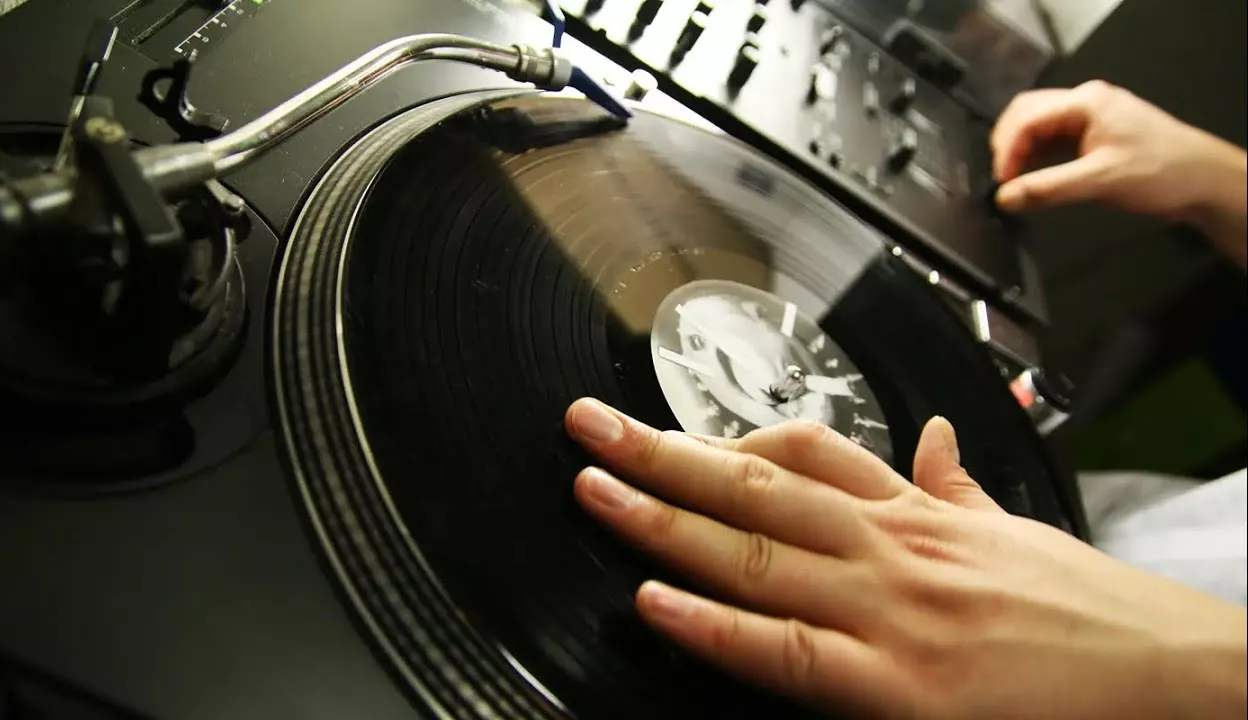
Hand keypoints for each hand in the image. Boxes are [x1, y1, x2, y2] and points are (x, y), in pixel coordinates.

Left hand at [564, 398, 1246, 718]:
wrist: (1169, 671)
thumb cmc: (1087, 608)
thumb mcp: (1013, 525)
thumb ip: (954, 485)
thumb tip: (933, 443)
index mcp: (915, 512)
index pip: (806, 450)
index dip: (725, 433)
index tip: (670, 421)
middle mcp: (891, 547)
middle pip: (758, 481)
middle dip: (664, 451)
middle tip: (592, 426)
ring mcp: (888, 610)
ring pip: (756, 550)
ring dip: (664, 516)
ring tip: (595, 488)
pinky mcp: (896, 684)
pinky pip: (784, 648)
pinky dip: (713, 622)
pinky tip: (653, 600)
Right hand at [991, 81, 1245, 226]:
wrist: (1204, 181)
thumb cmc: (1158, 173)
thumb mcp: (1099, 181)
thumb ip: (1047, 189)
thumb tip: (1003, 198)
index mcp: (1086, 102)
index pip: (1028, 117)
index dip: (1007, 149)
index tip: (1000, 183)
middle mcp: (1085, 102)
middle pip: (1027, 114)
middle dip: (1008, 145)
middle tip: (1002, 180)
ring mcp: (1090, 117)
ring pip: (1038, 127)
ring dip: (1021, 151)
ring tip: (1014, 182)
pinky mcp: (1094, 135)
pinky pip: (1054, 140)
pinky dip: (1037, 157)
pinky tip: (1033, 177)